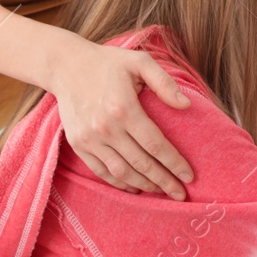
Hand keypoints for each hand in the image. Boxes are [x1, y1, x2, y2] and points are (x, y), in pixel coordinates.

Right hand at [50, 39, 194, 198]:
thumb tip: (186, 105)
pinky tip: (135, 187)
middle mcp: (106, 128)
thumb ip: (164, 83)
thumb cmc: (109, 63)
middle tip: (181, 194)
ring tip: (162, 192)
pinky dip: (119, 183)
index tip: (190, 176)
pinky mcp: (78, 144)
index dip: (174, 163)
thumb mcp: (140, 62)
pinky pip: (101, 171)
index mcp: (124, 109)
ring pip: (121, 172)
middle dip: (164, 181)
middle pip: (141, 163)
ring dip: (144, 185)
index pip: (155, 145)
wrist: (66, 66)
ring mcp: (90, 139)